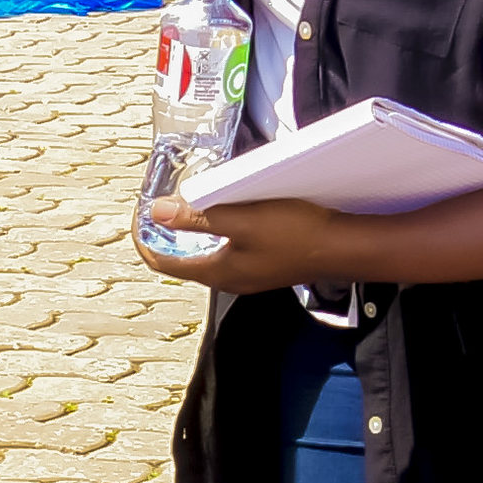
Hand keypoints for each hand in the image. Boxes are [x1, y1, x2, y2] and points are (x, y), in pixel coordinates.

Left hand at [140, 189, 378, 295]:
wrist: (344, 247)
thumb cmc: (296, 232)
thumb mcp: (242, 219)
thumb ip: (198, 218)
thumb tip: (158, 213)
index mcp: (217, 272)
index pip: (163, 262)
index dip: (144, 239)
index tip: (137, 215)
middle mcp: (229, 278)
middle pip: (182, 260)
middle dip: (166, 234)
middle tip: (160, 205)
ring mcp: (249, 274)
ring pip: (207, 254)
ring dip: (194, 232)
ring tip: (189, 204)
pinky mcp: (266, 265)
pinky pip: (230, 250)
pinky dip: (218, 233)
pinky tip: (227, 213)